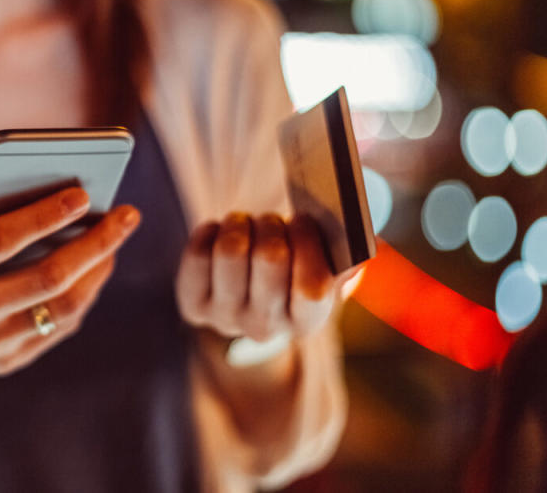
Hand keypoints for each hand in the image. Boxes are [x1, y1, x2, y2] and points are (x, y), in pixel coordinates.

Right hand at [0, 188, 139, 471]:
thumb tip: (36, 184)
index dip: (43, 216)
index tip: (82, 193)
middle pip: (46, 278)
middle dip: (94, 243)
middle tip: (126, 215)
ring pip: (60, 308)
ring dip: (97, 271)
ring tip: (115, 242)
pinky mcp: (6, 362)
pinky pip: (58, 328)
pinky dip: (83, 296)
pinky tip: (96, 270)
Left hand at [175, 213, 334, 342]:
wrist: (248, 298)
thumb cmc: (292, 270)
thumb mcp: (324, 268)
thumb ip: (344, 257)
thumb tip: (353, 244)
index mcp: (307, 321)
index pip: (313, 288)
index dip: (308, 243)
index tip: (303, 218)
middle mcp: (264, 327)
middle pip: (271, 258)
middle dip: (273, 225)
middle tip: (272, 221)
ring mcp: (225, 319)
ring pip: (231, 250)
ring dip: (241, 224)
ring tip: (246, 225)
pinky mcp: (193, 304)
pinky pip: (198, 252)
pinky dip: (211, 230)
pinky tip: (220, 233)